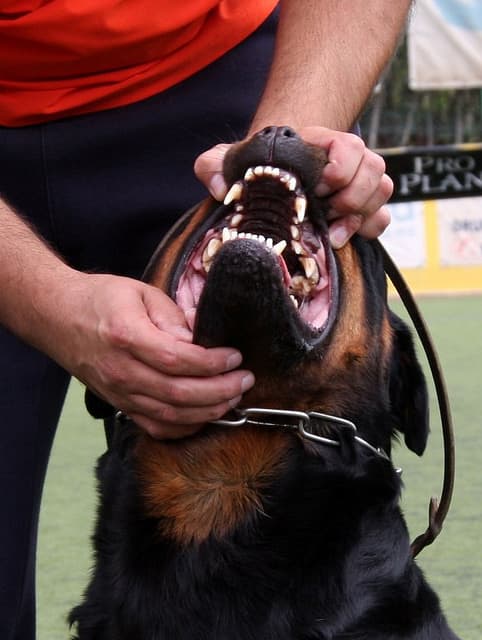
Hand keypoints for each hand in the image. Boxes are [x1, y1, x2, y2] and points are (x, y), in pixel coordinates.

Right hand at [50, 273, 253, 438]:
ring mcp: (119, 392)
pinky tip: (205, 416)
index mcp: (126, 336)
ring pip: (170, 415)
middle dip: (221, 391)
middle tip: (245, 380)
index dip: (212, 363)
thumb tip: (200, 340)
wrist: (56, 317)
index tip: (235, 357)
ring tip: (233, 397)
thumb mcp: (140, 292)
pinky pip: (155, 426)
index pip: (177, 359)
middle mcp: (121, 370)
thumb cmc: (100, 299)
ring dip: (209, 411)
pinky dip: (184, 427)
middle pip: (179, 393)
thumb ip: (172, 317)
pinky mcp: (119, 404)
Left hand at [194, 127, 391, 248]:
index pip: (349, 145)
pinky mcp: (356, 213)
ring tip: (329, 233)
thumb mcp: (225, 162)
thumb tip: (219, 186)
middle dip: (353, 197)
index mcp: (317, 145)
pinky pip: (381, 217)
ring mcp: (353, 187)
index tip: (319, 186)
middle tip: (325, 213)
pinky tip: (339, 240)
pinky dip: (368, 229)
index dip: (342, 167)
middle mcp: (342, 163)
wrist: (264, 182)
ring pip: (382, 191)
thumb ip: (212, 165)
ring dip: (360, 215)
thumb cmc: (249, 171)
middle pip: (375, 169)